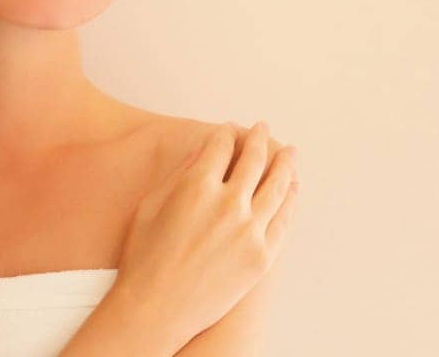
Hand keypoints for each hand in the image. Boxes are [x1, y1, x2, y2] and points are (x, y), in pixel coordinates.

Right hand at [113, 122, 299, 349]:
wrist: (157, 310)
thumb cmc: (145, 258)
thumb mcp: (150, 206)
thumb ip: (179, 175)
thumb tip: (203, 152)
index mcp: (197, 186)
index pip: (221, 147)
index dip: (227, 134)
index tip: (231, 130)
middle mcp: (228, 203)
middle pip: (253, 160)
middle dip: (259, 139)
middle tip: (263, 128)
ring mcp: (249, 230)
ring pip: (277, 186)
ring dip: (284, 164)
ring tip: (289, 152)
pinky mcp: (262, 256)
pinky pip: (283, 220)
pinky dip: (290, 200)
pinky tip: (292, 189)